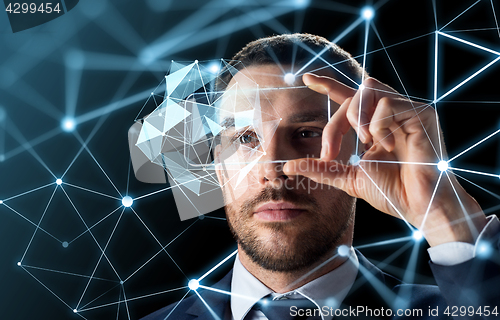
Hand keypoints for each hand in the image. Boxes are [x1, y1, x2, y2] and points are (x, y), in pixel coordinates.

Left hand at [283, 73, 486, 246]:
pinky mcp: (423, 113)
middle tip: (330, 153)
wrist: (418, 207)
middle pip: (353, 96)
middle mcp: (391, 114)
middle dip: (334, 123)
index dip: (329, 85)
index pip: (350, 98)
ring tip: (365, 142)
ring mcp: (408, 111)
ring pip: (368, 90)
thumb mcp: (349, 178)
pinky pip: (388, 103)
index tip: (306, 79)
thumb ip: (322, 169)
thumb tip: (288, 167)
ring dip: (356, 116)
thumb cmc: (392, 193)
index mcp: (376, 126)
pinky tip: (389, 146)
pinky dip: (380, 125)